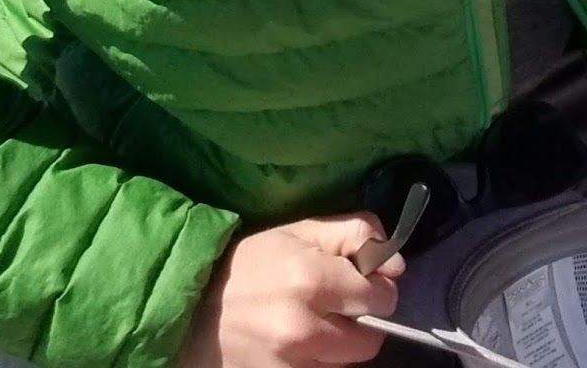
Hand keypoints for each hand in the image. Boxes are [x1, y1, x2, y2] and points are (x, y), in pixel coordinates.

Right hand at [179, 215, 404, 367]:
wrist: (191, 307)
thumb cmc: (249, 263)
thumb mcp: (299, 230)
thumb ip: (353, 233)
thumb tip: (395, 260)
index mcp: (313, 279)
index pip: (381, 298)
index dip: (376, 288)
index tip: (362, 283)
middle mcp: (306, 327)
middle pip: (369, 340)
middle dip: (361, 322)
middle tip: (338, 306)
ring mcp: (292, 363)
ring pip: (347, 363)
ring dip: (340, 346)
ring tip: (314, 324)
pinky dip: (318, 362)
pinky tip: (298, 344)